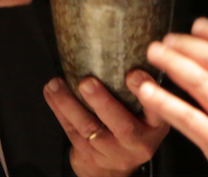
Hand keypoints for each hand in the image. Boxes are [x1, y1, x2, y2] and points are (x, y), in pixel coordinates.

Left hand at [43, 72, 168, 176]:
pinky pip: (70, 131)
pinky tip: (51, 92)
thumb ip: (142, 89)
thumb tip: (125, 42)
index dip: (145, 93)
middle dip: (103, 103)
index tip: (133, 74)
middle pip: (121, 125)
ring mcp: (111, 151)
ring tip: (56, 84)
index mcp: (154, 126)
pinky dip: (58, 109)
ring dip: (69, 104)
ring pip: (88, 128)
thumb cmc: (132, 126)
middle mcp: (136, 141)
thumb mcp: (146, 115)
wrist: (114, 168)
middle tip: (87, 82)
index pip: (156, 111)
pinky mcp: (88, 154)